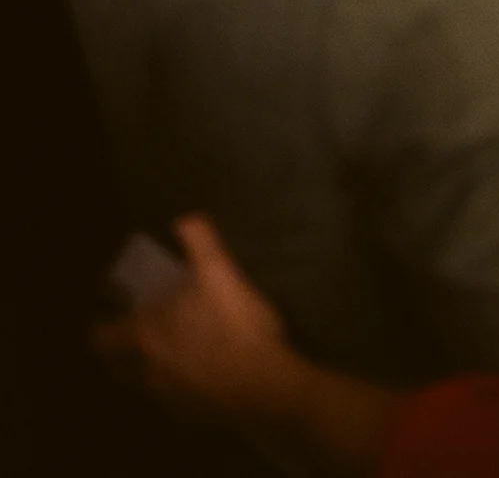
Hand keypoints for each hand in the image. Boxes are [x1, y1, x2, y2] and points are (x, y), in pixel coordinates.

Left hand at [96, 216, 292, 422]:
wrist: (262, 384)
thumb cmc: (233, 324)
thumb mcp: (221, 272)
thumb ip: (200, 242)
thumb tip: (184, 219)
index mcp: (145, 336)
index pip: (102, 338)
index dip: (102, 328)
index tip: (108, 318)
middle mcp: (148, 370)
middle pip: (120, 367)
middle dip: (123, 353)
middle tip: (139, 335)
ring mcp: (168, 397)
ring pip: (147, 383)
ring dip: (153, 368)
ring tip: (175, 351)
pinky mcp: (191, 414)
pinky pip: (175, 398)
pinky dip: (181, 385)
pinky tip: (203, 373)